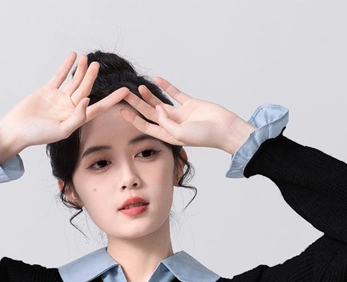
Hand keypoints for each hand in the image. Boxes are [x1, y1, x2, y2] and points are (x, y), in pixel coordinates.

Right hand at [0, 52, 129, 149]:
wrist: (18, 129)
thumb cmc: (38, 135)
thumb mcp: (61, 130)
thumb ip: (77, 117)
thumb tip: (88, 101)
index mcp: (76, 119)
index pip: (99, 108)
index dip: (112, 100)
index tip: (125, 91)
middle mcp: (70, 108)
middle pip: (85, 90)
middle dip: (91, 78)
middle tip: (97, 65)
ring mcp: (59, 99)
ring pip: (74, 82)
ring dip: (81, 70)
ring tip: (87, 58)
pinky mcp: (48, 91)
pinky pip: (60, 76)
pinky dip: (66, 66)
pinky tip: (73, 56)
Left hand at [118, 77, 255, 154]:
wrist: (225, 129)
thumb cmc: (205, 136)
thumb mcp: (181, 133)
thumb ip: (167, 122)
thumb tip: (157, 109)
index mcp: (169, 135)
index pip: (146, 126)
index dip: (133, 119)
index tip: (122, 111)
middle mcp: (173, 125)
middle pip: (150, 114)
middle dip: (136, 105)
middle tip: (123, 96)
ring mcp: (181, 114)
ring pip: (160, 103)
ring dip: (149, 96)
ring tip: (137, 88)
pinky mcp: (191, 104)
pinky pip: (176, 94)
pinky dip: (167, 87)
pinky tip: (157, 80)